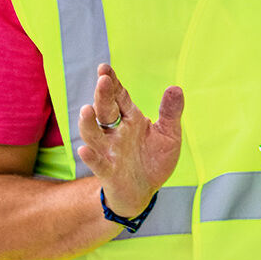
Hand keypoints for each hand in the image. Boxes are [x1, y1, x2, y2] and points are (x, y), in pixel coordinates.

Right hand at [75, 63, 183, 216]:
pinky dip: (90, 157)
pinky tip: (84, 150)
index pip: (118, 96)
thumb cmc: (154, 160)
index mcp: (130, 119)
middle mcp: (115, 132)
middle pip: (105, 110)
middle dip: (103, 95)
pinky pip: (97, 162)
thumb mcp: (169, 135)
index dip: (112, 82)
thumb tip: (175, 88)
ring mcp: (109, 151)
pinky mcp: (107, 171)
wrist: (143, 191)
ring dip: (88, 123)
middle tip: (103, 80)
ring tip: (86, 110)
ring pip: (94, 134)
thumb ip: (171, 112)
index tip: (105, 68)